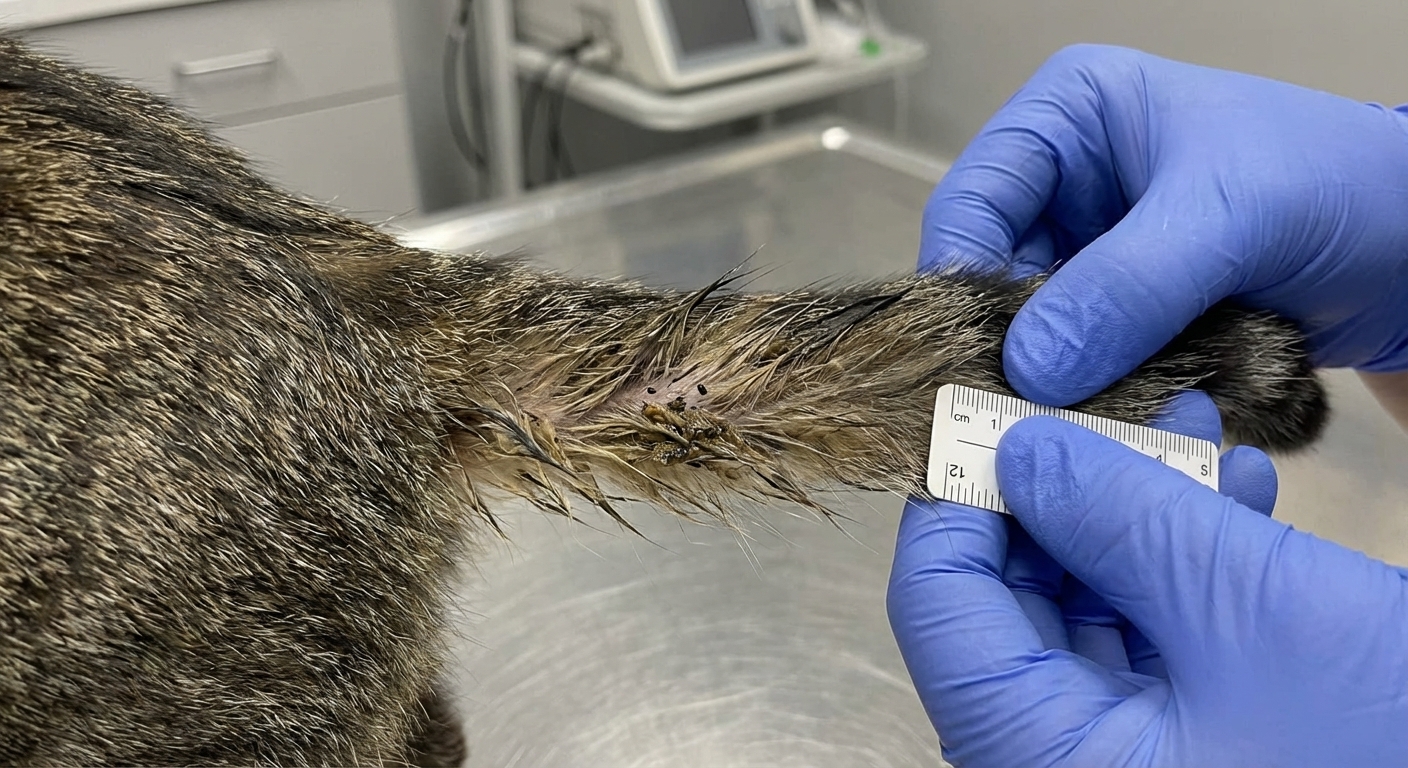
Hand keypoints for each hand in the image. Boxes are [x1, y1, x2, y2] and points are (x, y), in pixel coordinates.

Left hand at [887, 392, 1407, 766]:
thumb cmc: (1385, 743)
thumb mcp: (1249, 604)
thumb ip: (1122, 516)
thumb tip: (1022, 449)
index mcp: (1041, 759)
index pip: (935, 606)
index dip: (954, 497)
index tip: (983, 412)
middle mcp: (1063, 766)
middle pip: (1006, 606)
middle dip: (1059, 494)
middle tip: (1095, 409)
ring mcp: (1127, 763)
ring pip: (1087, 615)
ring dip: (1134, 517)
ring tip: (1184, 427)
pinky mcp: (1193, 751)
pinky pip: (1154, 645)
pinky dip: (1184, 570)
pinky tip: (1233, 494)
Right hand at [920, 44, 1407, 405]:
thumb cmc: (1339, 183)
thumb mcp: (1230, 217)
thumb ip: (1129, 286)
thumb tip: (1032, 368)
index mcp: (1069, 117)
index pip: (971, 200)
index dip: (961, 278)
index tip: (970, 358)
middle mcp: (1065, 184)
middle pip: (990, 276)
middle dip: (1007, 344)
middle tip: (1015, 414)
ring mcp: (1092, 254)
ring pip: (1031, 331)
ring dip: (1054, 382)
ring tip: (1074, 429)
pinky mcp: (1122, 314)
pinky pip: (1079, 363)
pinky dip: (1093, 397)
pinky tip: (1112, 425)